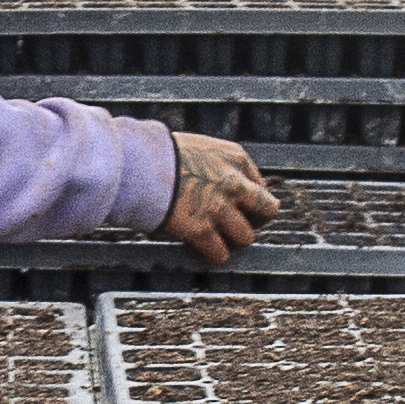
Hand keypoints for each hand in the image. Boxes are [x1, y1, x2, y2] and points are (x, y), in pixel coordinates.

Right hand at [158, 130, 275, 260]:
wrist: (137, 163)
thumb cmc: (159, 154)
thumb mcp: (199, 148)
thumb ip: (216, 165)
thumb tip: (216, 184)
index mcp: (235, 158)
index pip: (261, 186)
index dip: (248, 202)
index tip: (236, 208)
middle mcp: (234, 183)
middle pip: (267, 211)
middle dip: (254, 221)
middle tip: (235, 226)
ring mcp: (219, 208)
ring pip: (246, 237)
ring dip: (231, 241)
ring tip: (213, 240)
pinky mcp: (201, 230)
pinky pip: (220, 254)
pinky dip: (211, 256)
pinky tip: (196, 250)